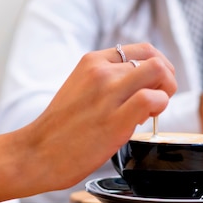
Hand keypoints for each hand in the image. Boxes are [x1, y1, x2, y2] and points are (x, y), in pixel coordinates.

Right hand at [0, 43, 176, 201]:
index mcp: (92, 62)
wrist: (36, 153)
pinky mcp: (115, 120)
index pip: (143, 49)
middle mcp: (101, 72)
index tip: (152, 87)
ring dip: (165, 92)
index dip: (157, 68)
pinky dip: (159, 107)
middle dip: (166, 80)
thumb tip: (142, 86)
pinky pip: (152, 99)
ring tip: (151, 112)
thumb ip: (107, 81)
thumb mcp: (81, 89)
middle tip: (158, 101)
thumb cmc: (60, 129)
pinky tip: (146, 121)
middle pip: (155, 60)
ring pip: (158, 72)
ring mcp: (108, 94)